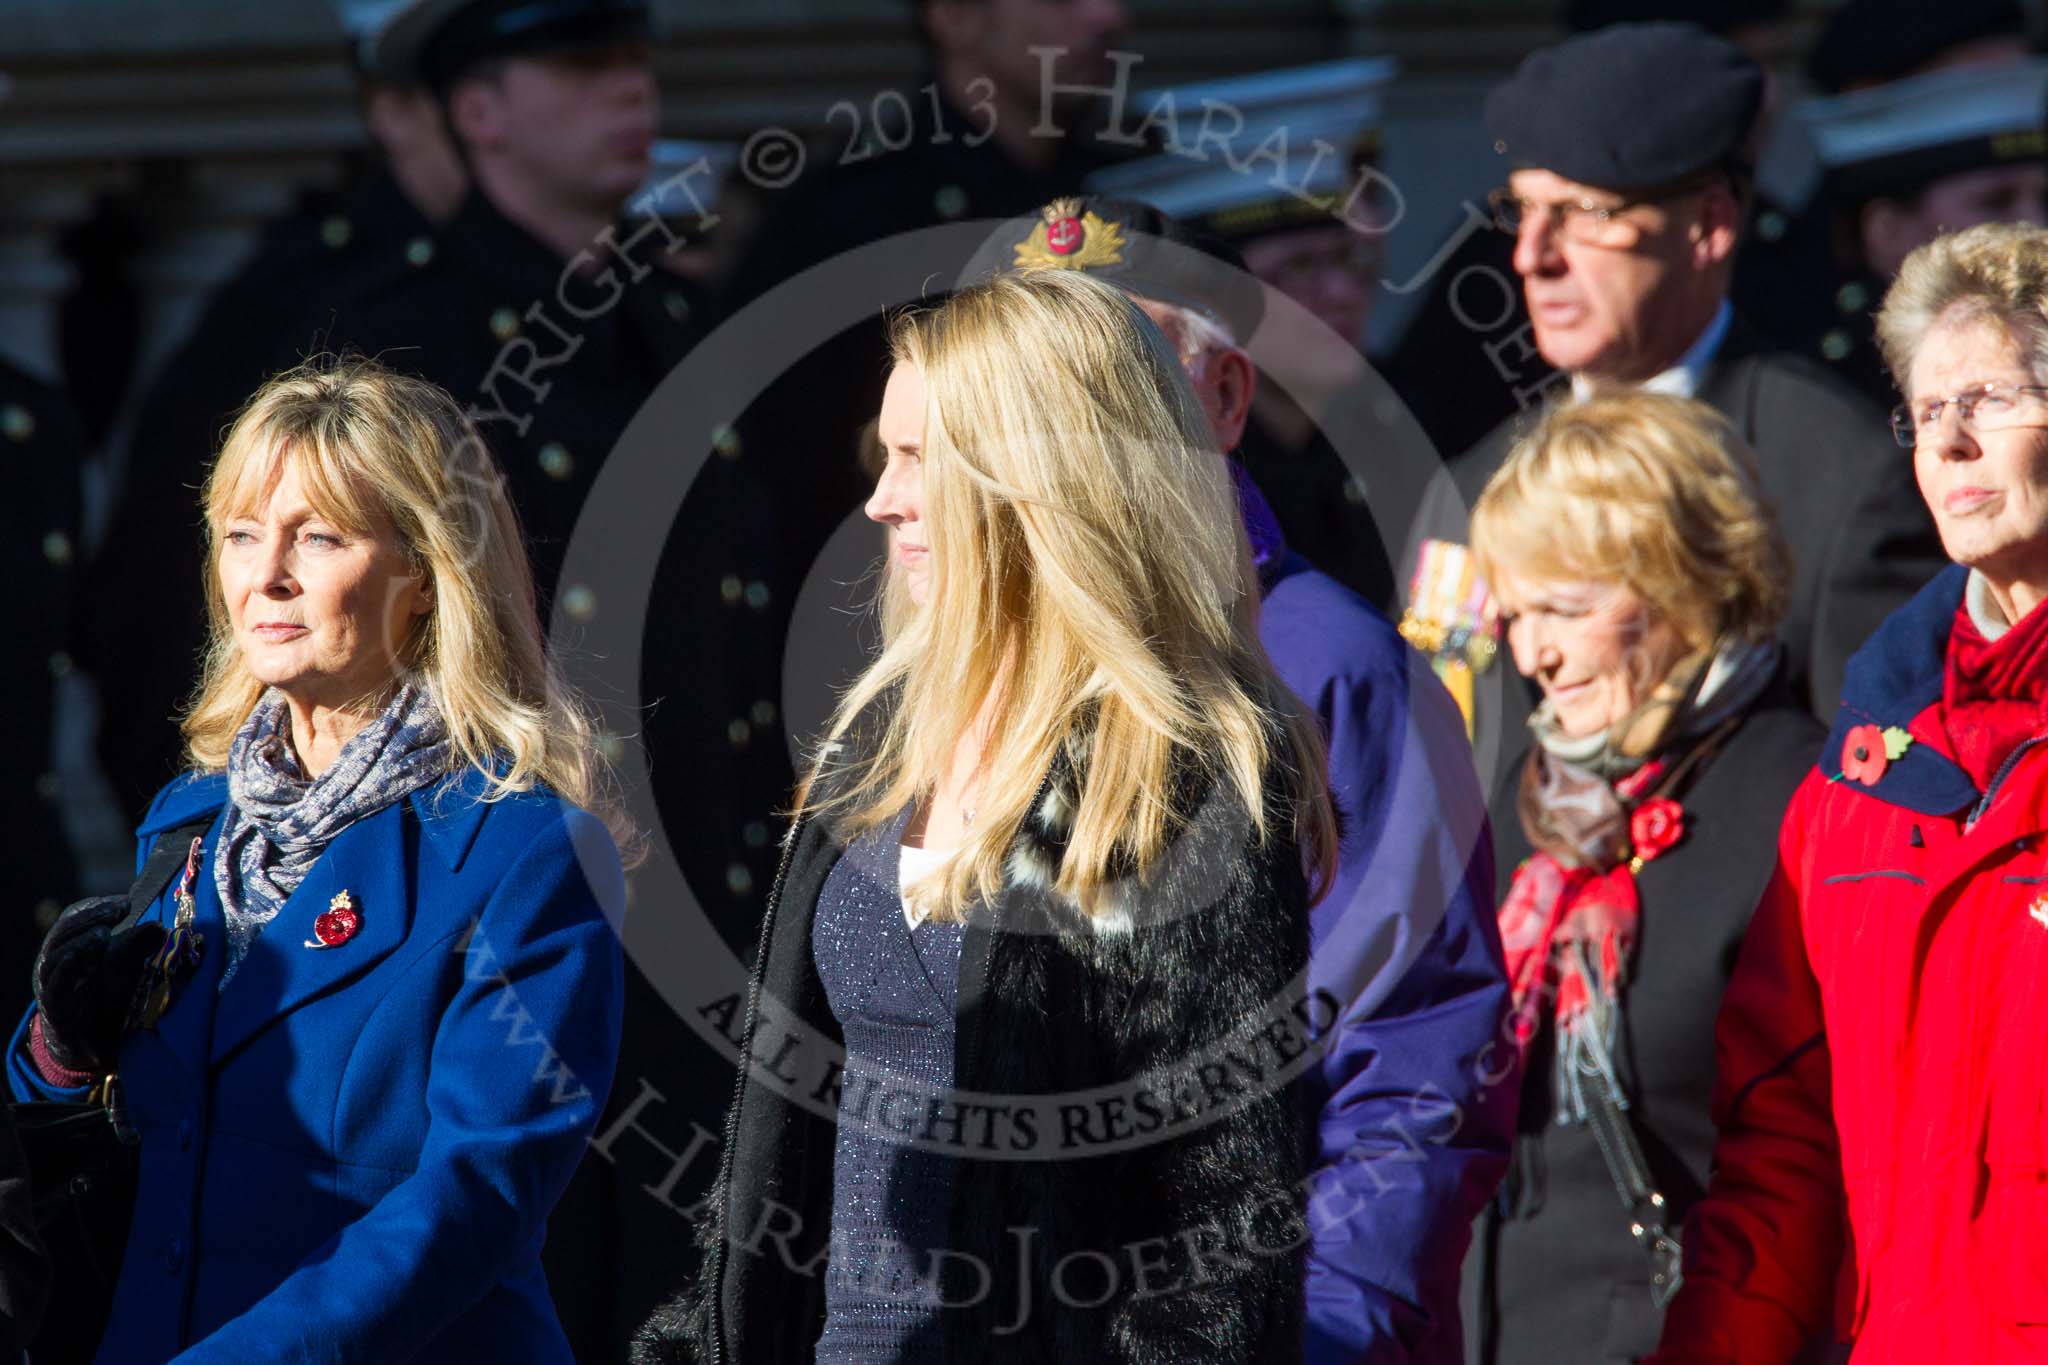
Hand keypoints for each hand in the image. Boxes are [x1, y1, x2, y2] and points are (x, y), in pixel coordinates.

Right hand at [32, 896, 166, 1073]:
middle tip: (116, 911)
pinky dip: (64, 971)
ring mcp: (52, 985)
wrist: (95, 1043)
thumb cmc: (109, 996)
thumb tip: (159, 926)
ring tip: (103, 933)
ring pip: (55, 957)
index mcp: (71, 945)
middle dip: (89, 918)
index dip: (97, 907)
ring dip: (79, 942)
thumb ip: (139, 945)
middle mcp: (57, 962)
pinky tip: (79, 959)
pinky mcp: (55, 1009)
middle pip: (63, 932)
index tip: (126, 902)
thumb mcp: (126, 966)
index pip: (76, 917)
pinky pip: (53, 987)